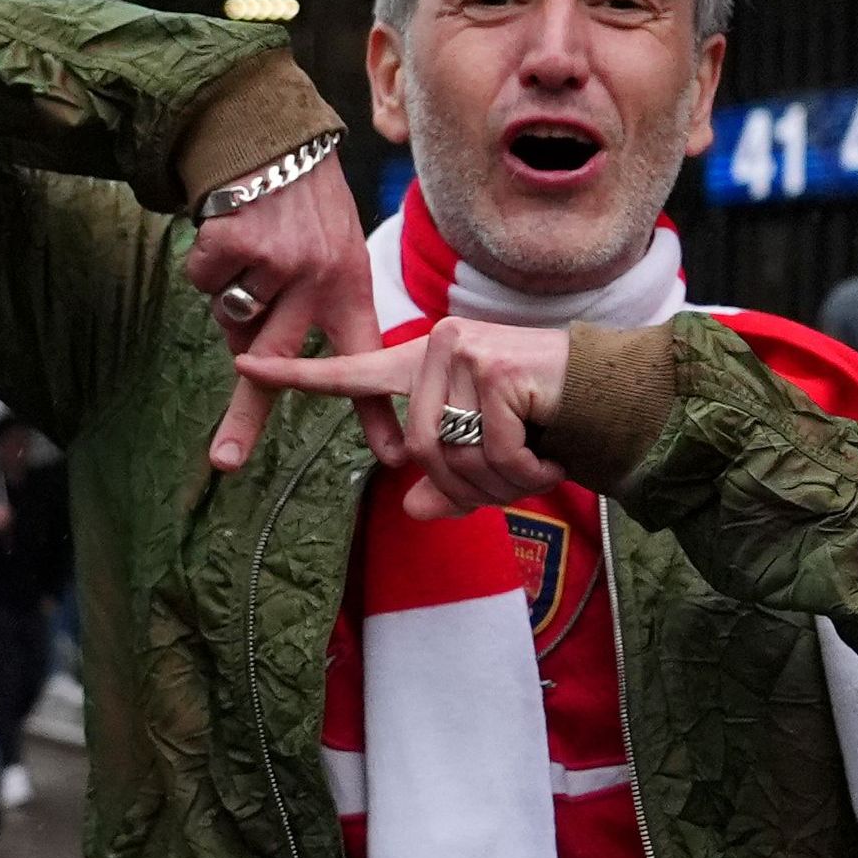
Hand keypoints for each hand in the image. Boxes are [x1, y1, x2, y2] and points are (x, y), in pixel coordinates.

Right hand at [186, 156, 387, 476]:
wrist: (273, 137)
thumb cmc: (304, 205)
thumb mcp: (335, 250)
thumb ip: (306, 309)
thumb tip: (250, 367)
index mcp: (348, 286)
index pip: (364, 359)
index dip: (376, 412)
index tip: (393, 455)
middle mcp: (317, 280)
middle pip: (279, 366)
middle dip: (247, 419)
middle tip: (225, 463)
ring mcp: (275, 264)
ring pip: (230, 316)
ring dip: (230, 297)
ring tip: (252, 254)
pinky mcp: (236, 245)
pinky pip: (204, 284)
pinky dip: (208, 263)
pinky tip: (231, 231)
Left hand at [233, 317, 574, 517]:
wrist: (612, 388)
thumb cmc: (544, 417)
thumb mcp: (486, 451)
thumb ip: (446, 482)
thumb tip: (410, 509)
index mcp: (423, 363)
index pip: (350, 372)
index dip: (297, 375)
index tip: (245, 364)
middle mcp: (439, 348)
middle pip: (419, 450)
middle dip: (465, 486)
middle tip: (510, 484)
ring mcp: (469, 353)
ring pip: (452, 455)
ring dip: (496, 485)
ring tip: (532, 471)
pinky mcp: (500, 370)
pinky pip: (493, 453)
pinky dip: (523, 475)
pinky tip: (548, 461)